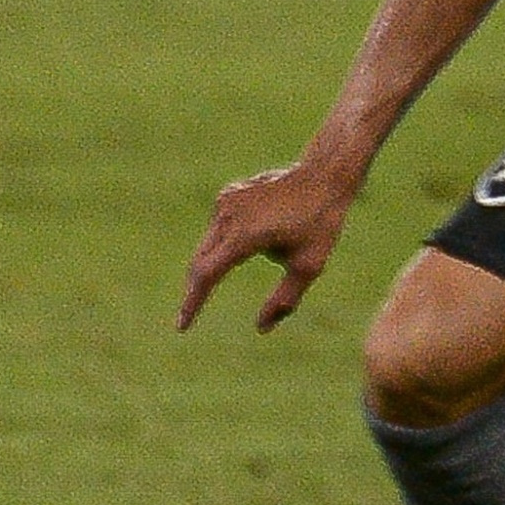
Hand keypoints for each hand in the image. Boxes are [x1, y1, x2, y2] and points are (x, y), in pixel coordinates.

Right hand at [179, 157, 356, 332]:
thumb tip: (261, 327)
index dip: (192, 302)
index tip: (182, 326)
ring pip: (209, 247)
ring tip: (276, 242)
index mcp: (244, 236)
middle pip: (200, 263)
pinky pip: (218, 229)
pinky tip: (266, 230)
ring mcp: (225, 202)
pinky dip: (227, 243)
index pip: (206, 275)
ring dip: (224, 262)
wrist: (322, 176)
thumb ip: (284, 300)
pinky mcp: (227, 195)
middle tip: (192, 317)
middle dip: (197, 289)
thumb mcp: (308, 267)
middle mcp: (228, 216)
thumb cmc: (320, 223)